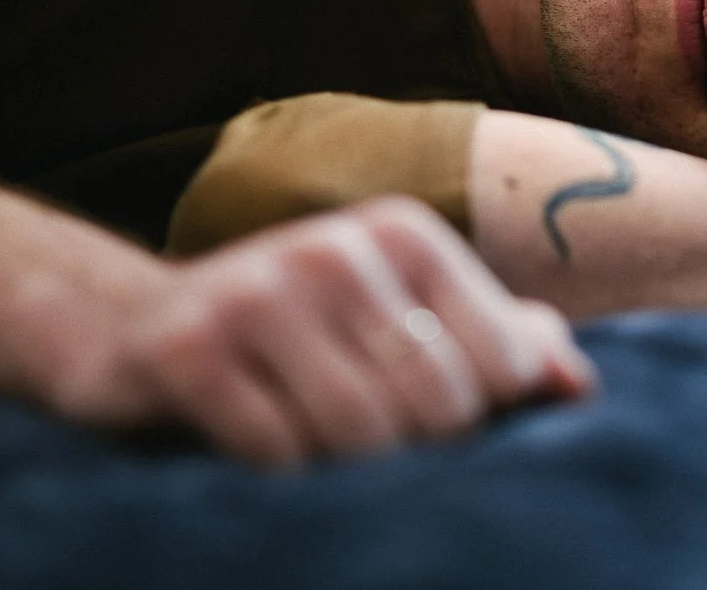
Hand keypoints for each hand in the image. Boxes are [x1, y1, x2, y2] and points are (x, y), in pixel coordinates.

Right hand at [49, 197, 595, 466]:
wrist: (128, 331)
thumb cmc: (293, 338)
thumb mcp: (397, 321)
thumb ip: (494, 342)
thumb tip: (579, 384)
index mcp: (404, 233)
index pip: (499, 365)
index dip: (480, 426)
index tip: (434, 434)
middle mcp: (338, 245)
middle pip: (435, 404)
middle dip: (409, 455)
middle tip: (360, 450)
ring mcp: (261, 288)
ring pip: (358, 434)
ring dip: (338, 468)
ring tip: (307, 445)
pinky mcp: (190, 346)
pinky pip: (273, 452)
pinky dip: (272, 473)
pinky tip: (247, 441)